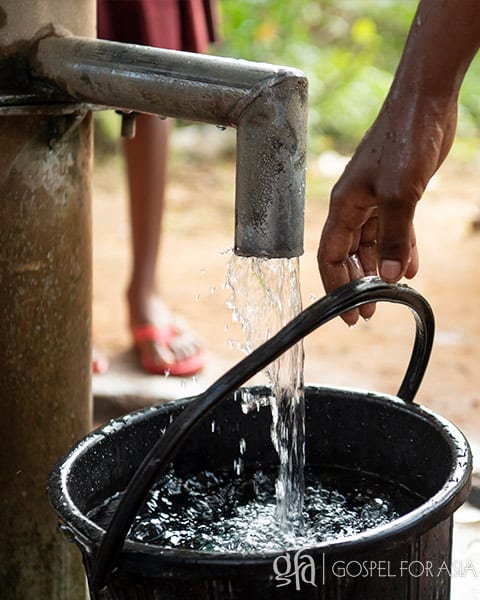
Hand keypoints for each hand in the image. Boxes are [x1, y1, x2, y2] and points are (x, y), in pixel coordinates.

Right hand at [317, 94, 456, 324]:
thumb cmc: (404, 140)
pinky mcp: (397, 194)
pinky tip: (410, 269)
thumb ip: (394, 237)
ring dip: (379, 269)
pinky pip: (395, 231)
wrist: (426, 102)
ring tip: (389, 295)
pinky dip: (400, 250)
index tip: (347, 313)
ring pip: (372, 245)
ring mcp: (376, 200)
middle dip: (357, 284)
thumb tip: (387, 277)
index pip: (329, 255)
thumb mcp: (400, 194)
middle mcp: (355, 206)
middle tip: (369, 312)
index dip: (335, 286)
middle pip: (349, 254)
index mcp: (343, 206)